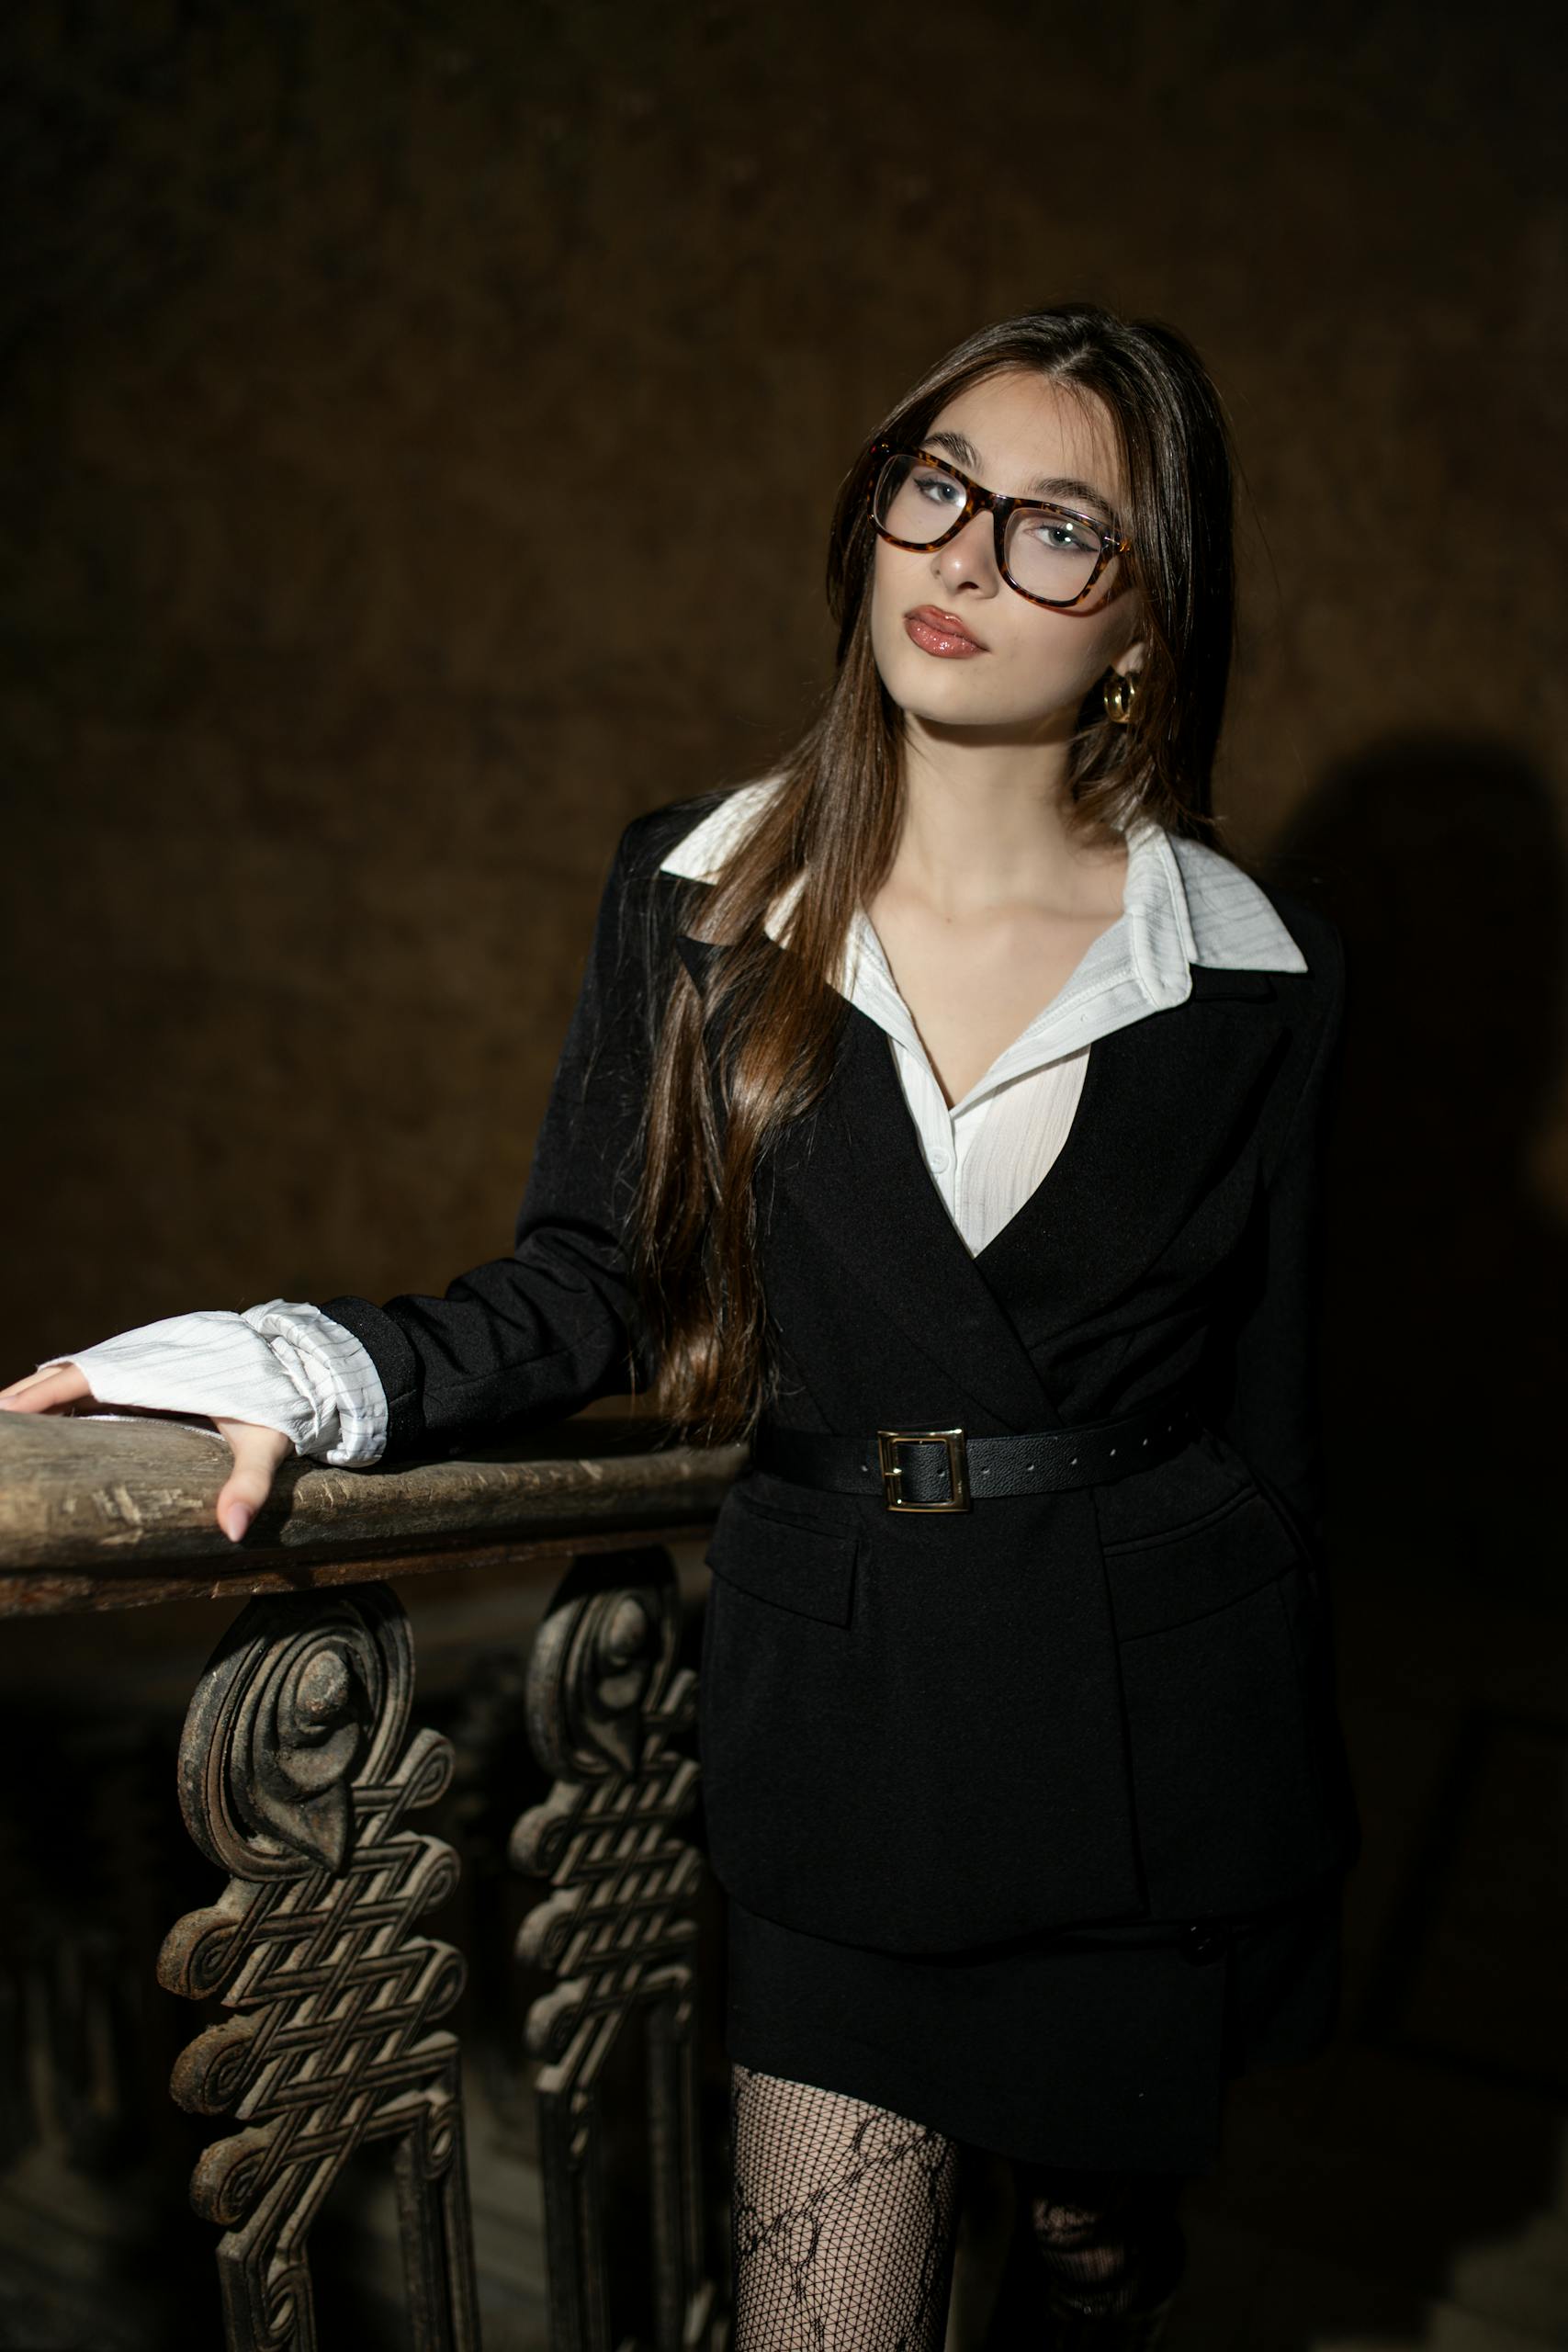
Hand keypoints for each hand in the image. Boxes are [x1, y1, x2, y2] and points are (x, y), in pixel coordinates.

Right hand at [0, 1363, 293, 1543]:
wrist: (307, 1366)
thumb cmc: (284, 1403)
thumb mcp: (269, 1442)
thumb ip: (249, 1484)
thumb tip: (232, 1531)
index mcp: (162, 1371)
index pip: (88, 1377)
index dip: (44, 1393)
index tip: (6, 1410)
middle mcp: (149, 1360)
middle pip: (73, 1373)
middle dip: (29, 1395)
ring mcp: (150, 1363)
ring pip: (84, 1374)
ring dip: (45, 1394)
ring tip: (6, 1422)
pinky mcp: (156, 1371)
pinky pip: (104, 1378)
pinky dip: (71, 1393)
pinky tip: (50, 1417)